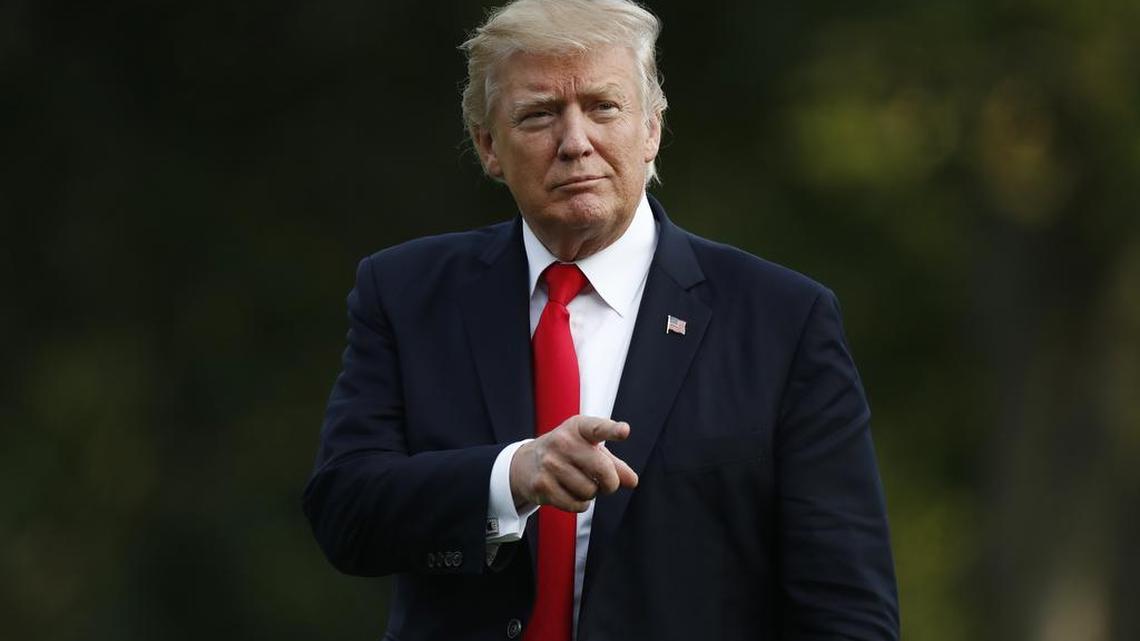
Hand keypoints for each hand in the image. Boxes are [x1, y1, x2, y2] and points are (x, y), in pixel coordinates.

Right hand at [509, 416, 638, 511]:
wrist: (526, 463)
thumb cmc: (567, 453)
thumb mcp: (589, 449)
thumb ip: (614, 463)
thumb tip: (632, 481)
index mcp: (577, 428)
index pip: (597, 428)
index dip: (612, 430)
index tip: (624, 431)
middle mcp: (562, 442)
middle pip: (603, 470)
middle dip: (610, 483)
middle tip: (607, 484)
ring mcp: (550, 463)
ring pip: (590, 491)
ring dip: (591, 493)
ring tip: (580, 483)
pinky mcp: (542, 485)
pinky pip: (576, 505)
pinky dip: (580, 504)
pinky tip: (570, 493)